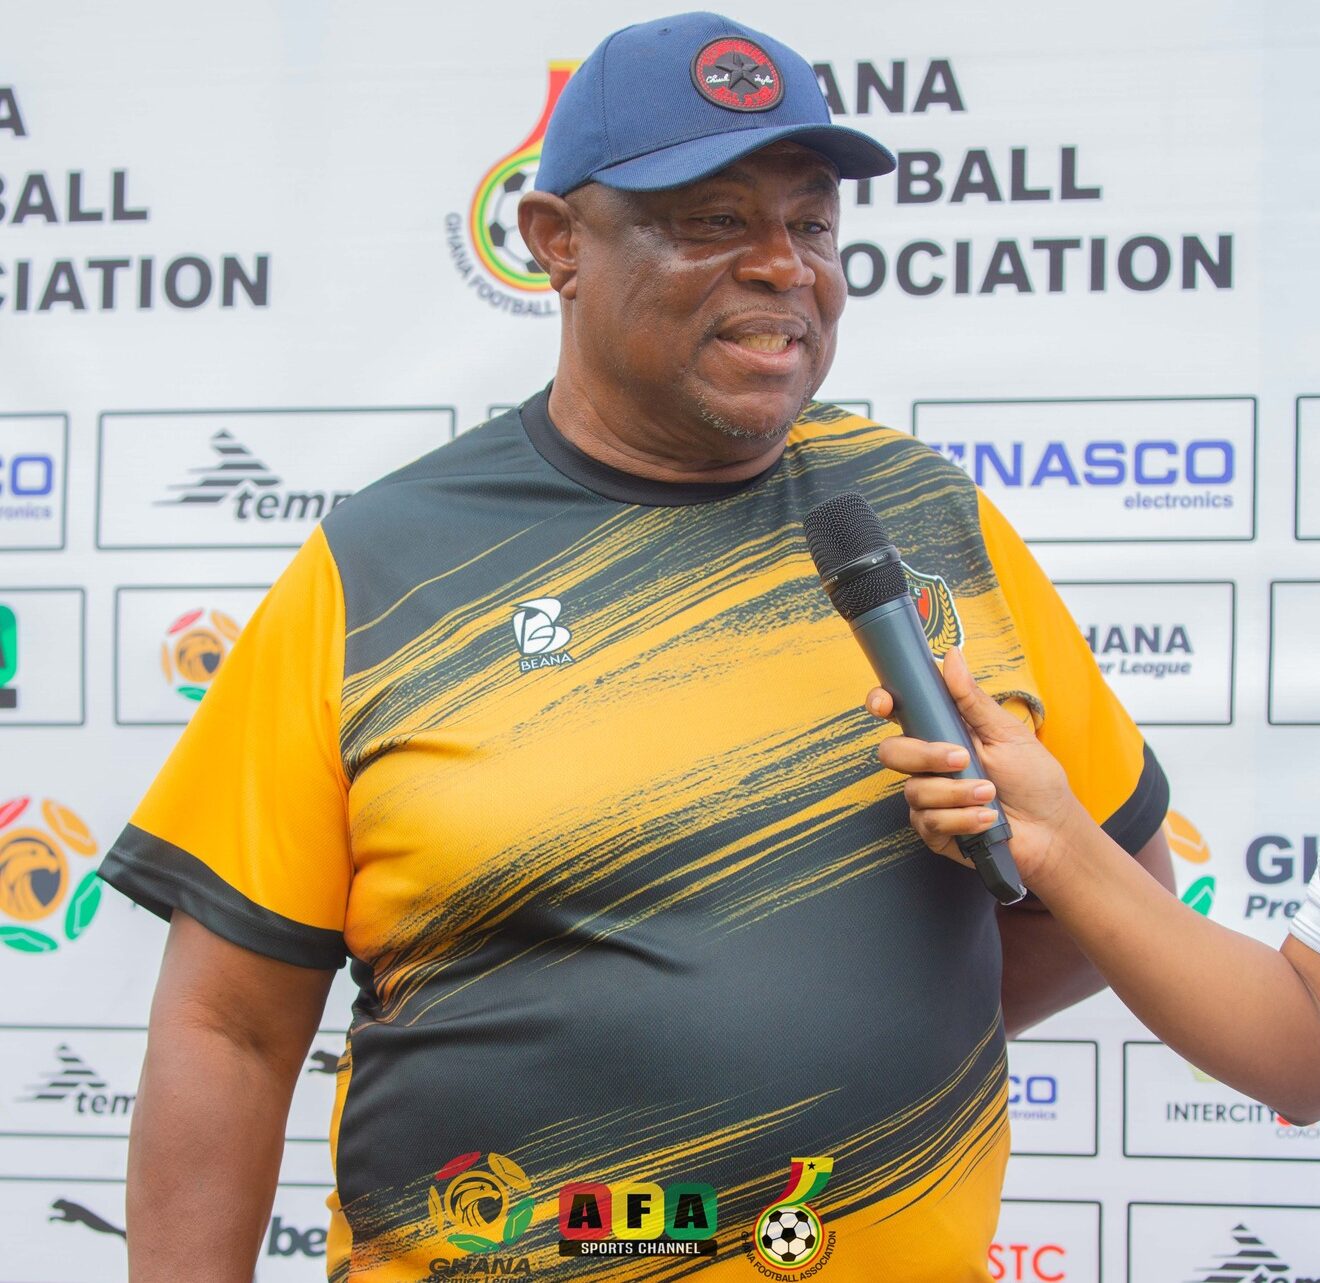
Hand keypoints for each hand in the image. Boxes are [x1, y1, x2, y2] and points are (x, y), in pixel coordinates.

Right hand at [866, 647, 1084, 883]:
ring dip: (956, 793)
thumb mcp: (1006, 732)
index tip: (884, 705)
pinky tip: (987, 818)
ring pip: (913, 791)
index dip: (881, 704)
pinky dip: (962, 819)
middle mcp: (929, 764)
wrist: (1052, 829)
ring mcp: (929, 798)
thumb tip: (951, 656)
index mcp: (942, 732)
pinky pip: (928, 822)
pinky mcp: (935, 830)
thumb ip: (972, 699)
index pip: (898, 713)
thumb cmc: (1033, 778)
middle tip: (962, 759)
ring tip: (989, 794)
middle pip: (892, 752)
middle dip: (925, 756)